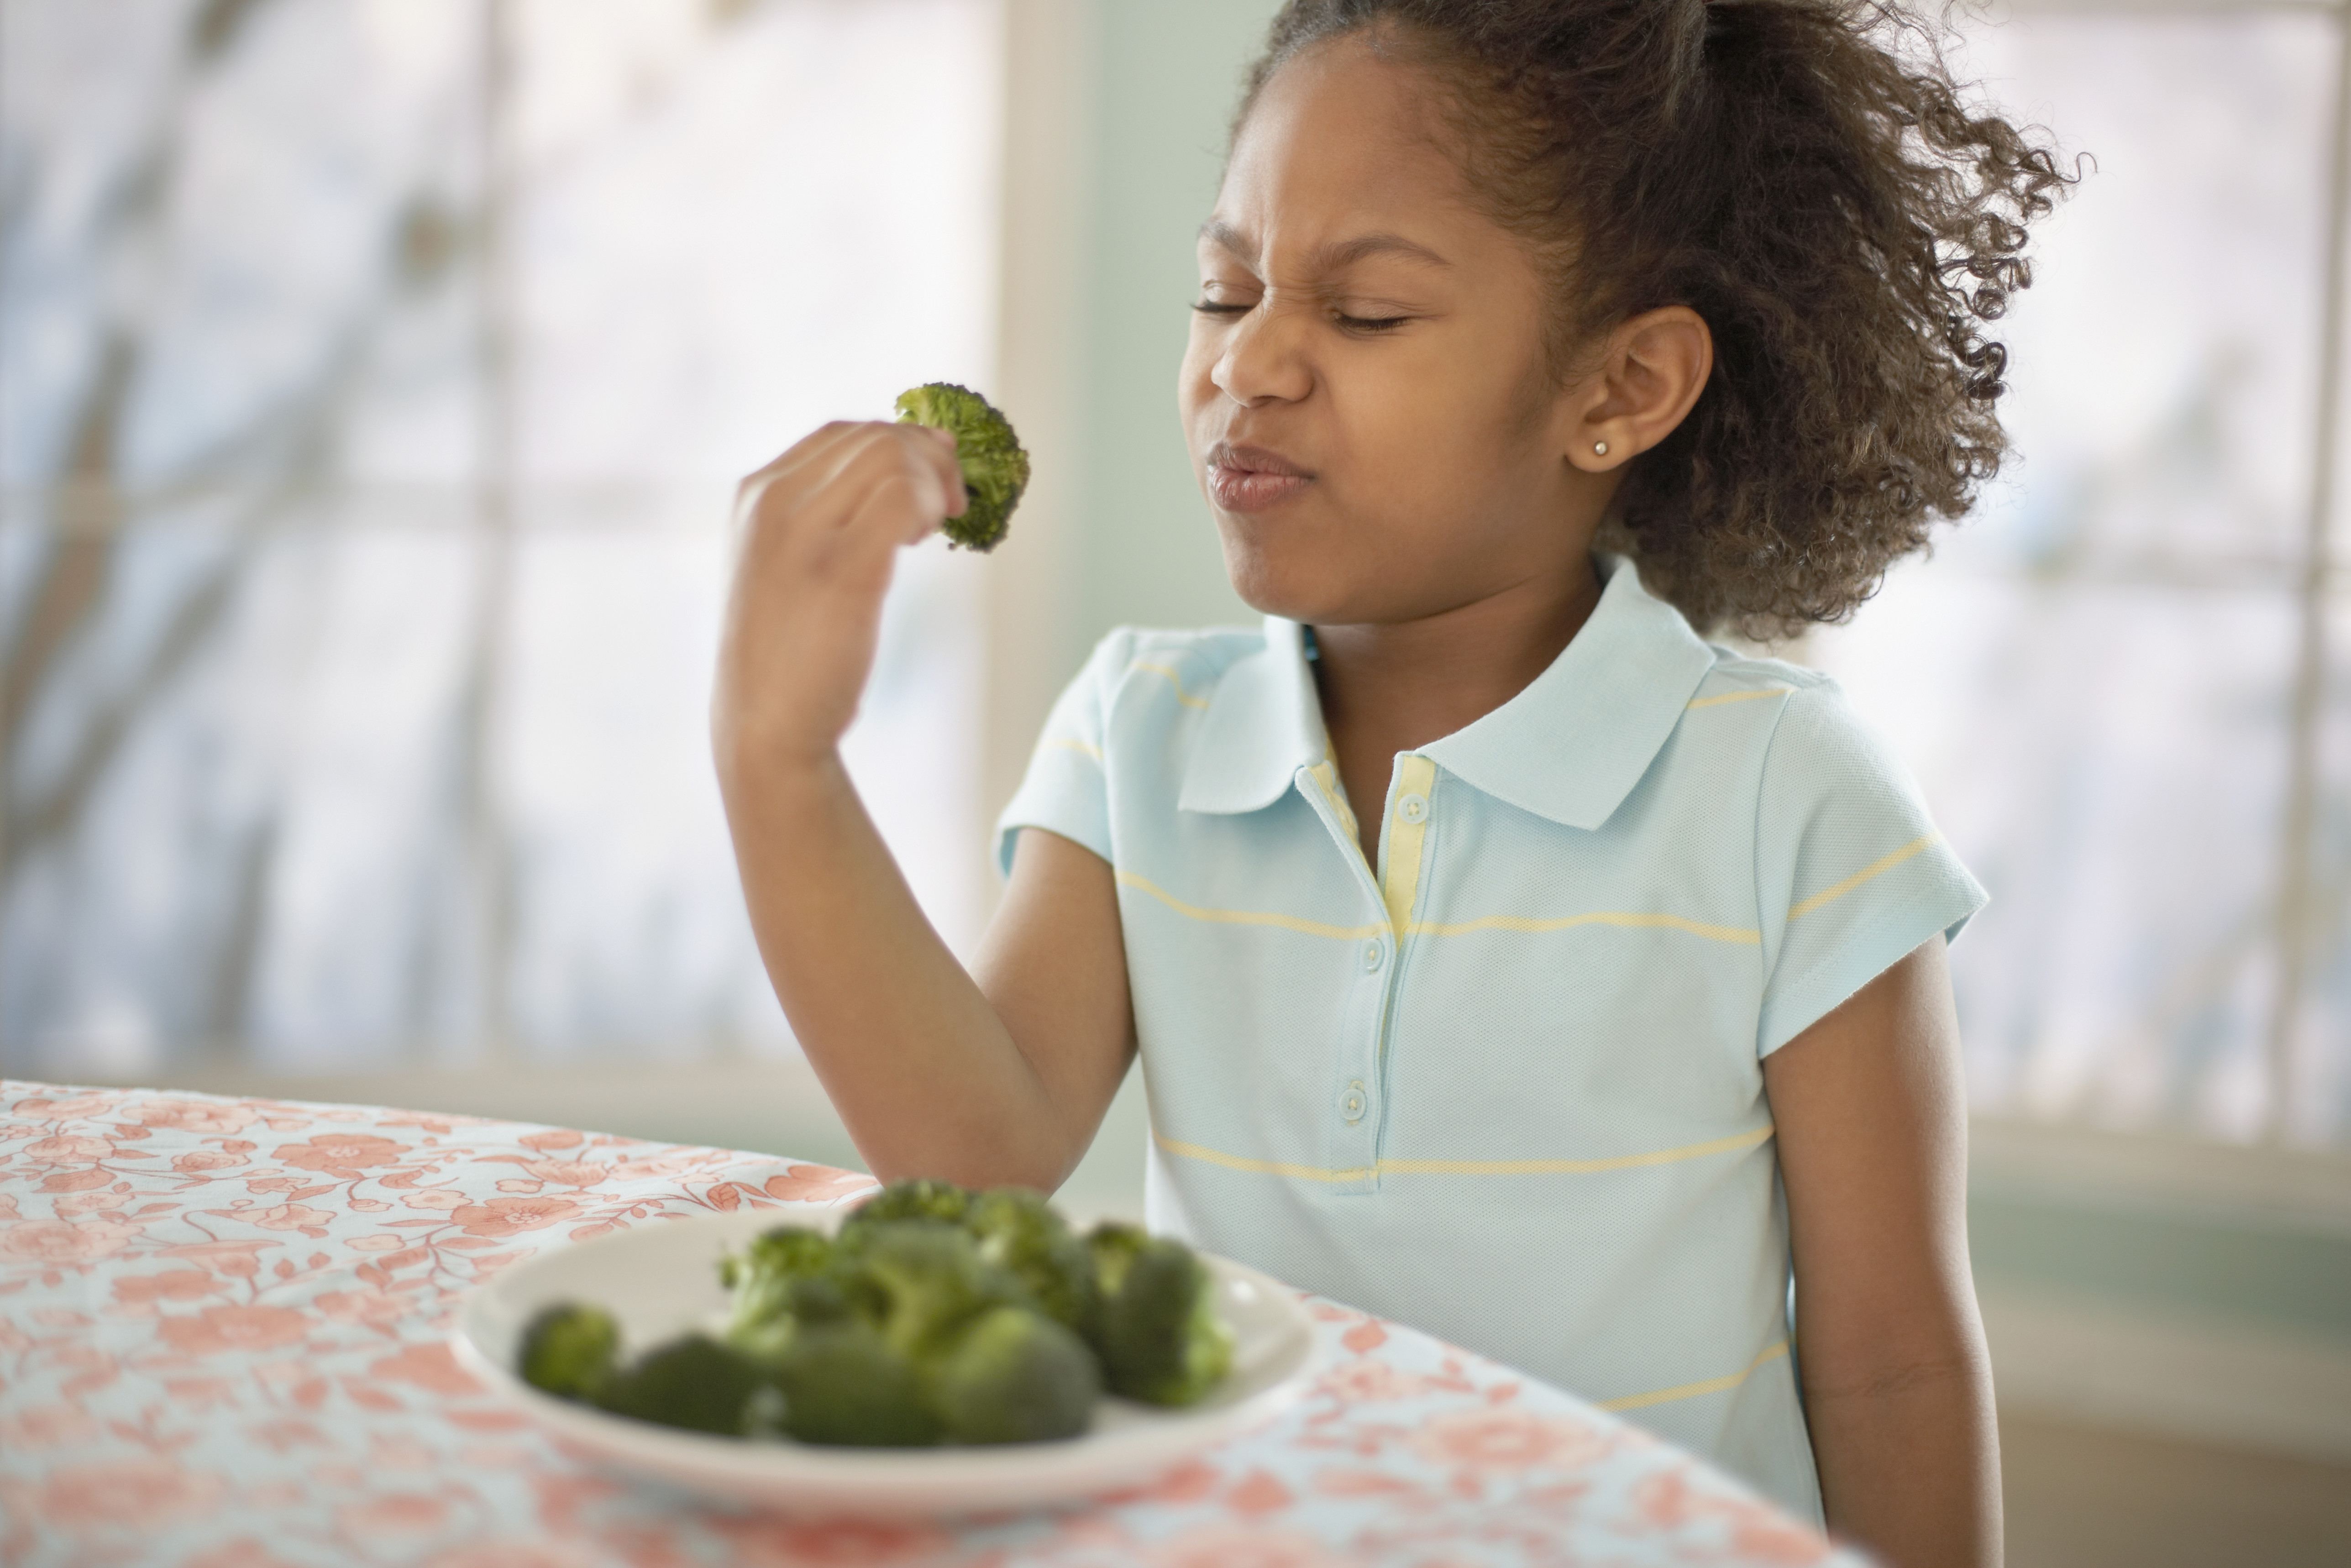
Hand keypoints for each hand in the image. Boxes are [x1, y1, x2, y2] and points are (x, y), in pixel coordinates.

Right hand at [712, 421, 966, 778]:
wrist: (765, 726)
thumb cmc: (790, 651)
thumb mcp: (789, 564)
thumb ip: (825, 514)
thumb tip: (908, 464)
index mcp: (757, 494)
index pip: (844, 433)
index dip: (901, 449)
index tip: (928, 490)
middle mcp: (774, 501)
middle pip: (875, 437)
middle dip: (929, 461)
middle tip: (950, 509)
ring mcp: (803, 532)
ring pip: (891, 456)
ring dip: (933, 484)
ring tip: (932, 530)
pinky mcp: (840, 570)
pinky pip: (902, 498)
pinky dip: (930, 507)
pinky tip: (925, 542)